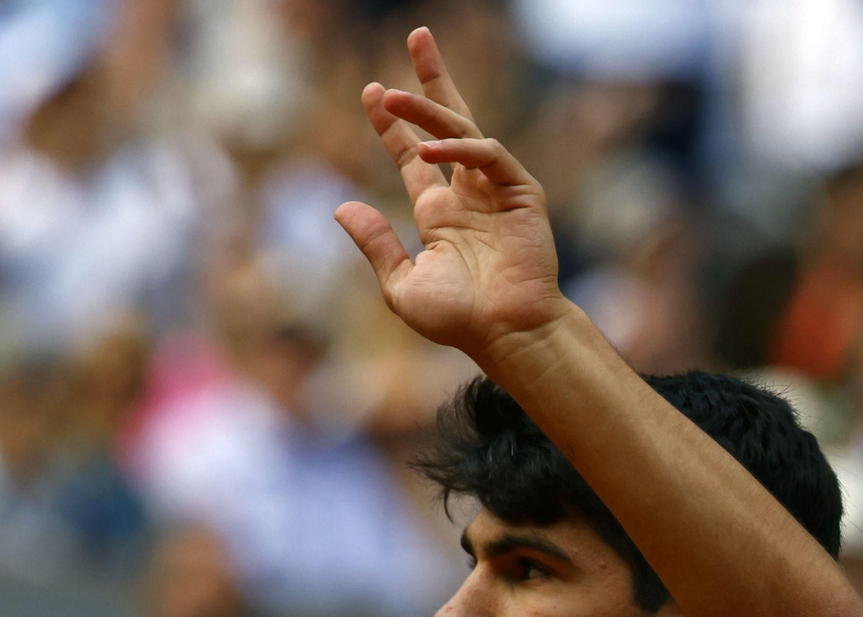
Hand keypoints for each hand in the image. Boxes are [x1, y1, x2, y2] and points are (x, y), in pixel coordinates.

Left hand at [335, 28, 569, 365]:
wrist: (504, 334)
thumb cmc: (458, 319)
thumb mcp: (400, 282)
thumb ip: (374, 243)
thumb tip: (342, 206)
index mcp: (440, 213)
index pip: (412, 156)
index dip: (391, 125)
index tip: (371, 92)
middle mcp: (467, 193)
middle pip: (447, 122)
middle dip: (430, 81)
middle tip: (416, 37)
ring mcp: (495, 188)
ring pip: (462, 130)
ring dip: (428, 109)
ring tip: (390, 97)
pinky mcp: (520, 191)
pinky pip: (489, 155)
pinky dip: (460, 148)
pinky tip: (429, 150)